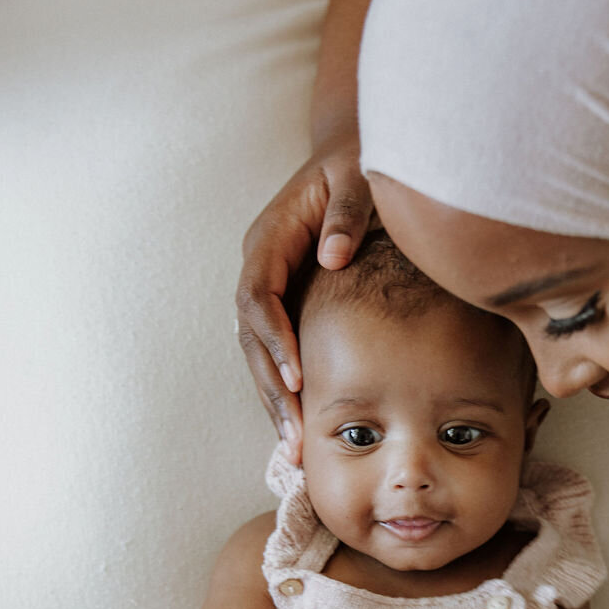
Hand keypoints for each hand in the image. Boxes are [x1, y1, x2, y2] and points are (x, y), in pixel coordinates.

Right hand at [235, 144, 372, 447]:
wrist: (352, 158)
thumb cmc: (356, 165)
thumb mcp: (356, 176)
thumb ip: (347, 212)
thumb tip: (333, 257)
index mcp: (269, 239)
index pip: (257, 296)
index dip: (274, 339)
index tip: (298, 376)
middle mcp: (261, 268)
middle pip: (251, 338)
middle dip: (271, 388)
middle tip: (292, 437)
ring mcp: (270, 290)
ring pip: (260, 354)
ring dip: (275, 401)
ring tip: (294, 450)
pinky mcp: (286, 307)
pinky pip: (279, 354)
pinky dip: (288, 391)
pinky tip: (302, 429)